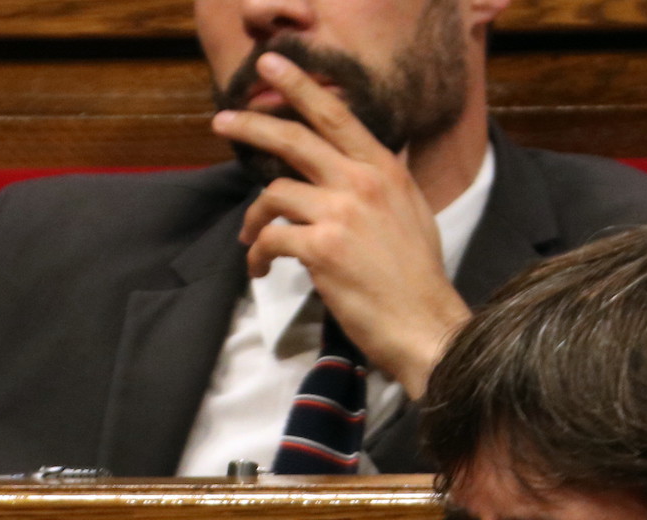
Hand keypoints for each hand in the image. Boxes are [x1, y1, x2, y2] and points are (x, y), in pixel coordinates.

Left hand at [210, 53, 472, 396]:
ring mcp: (341, 213)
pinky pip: (271, 238)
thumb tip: (359, 164)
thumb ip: (381, 183)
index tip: (272, 67)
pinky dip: (258, 255)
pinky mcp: (321, 249)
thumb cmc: (416, 277)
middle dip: (252, 125)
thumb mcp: (411, 212)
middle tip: (222, 120)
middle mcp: (363, 182)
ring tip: (252, 241)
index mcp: (384, 169)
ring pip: (274, 194)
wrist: (424, 324)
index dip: (301, 86)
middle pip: (294, 139)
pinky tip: (261, 269)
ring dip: (253, 219)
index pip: (336, 115)